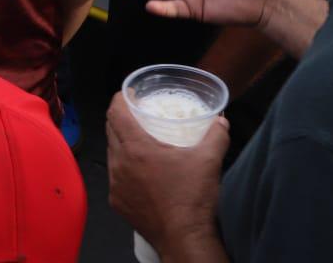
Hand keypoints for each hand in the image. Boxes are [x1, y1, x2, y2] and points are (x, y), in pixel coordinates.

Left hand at [106, 92, 226, 253]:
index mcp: (136, 148)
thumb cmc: (193, 197)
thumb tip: (221, 120)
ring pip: (112, 154)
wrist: (184, 238)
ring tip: (140, 142)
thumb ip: (216, 135)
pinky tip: (140, 172)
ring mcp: (115, 184)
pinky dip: (124, 168)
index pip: (115, 113)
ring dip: (122, 143)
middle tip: (137, 114)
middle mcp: (119, 163)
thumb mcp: (209, 160)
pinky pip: (115, 177)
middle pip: (111, 130)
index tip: (129, 94)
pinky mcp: (117, 202)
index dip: (120, 99)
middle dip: (121, 118)